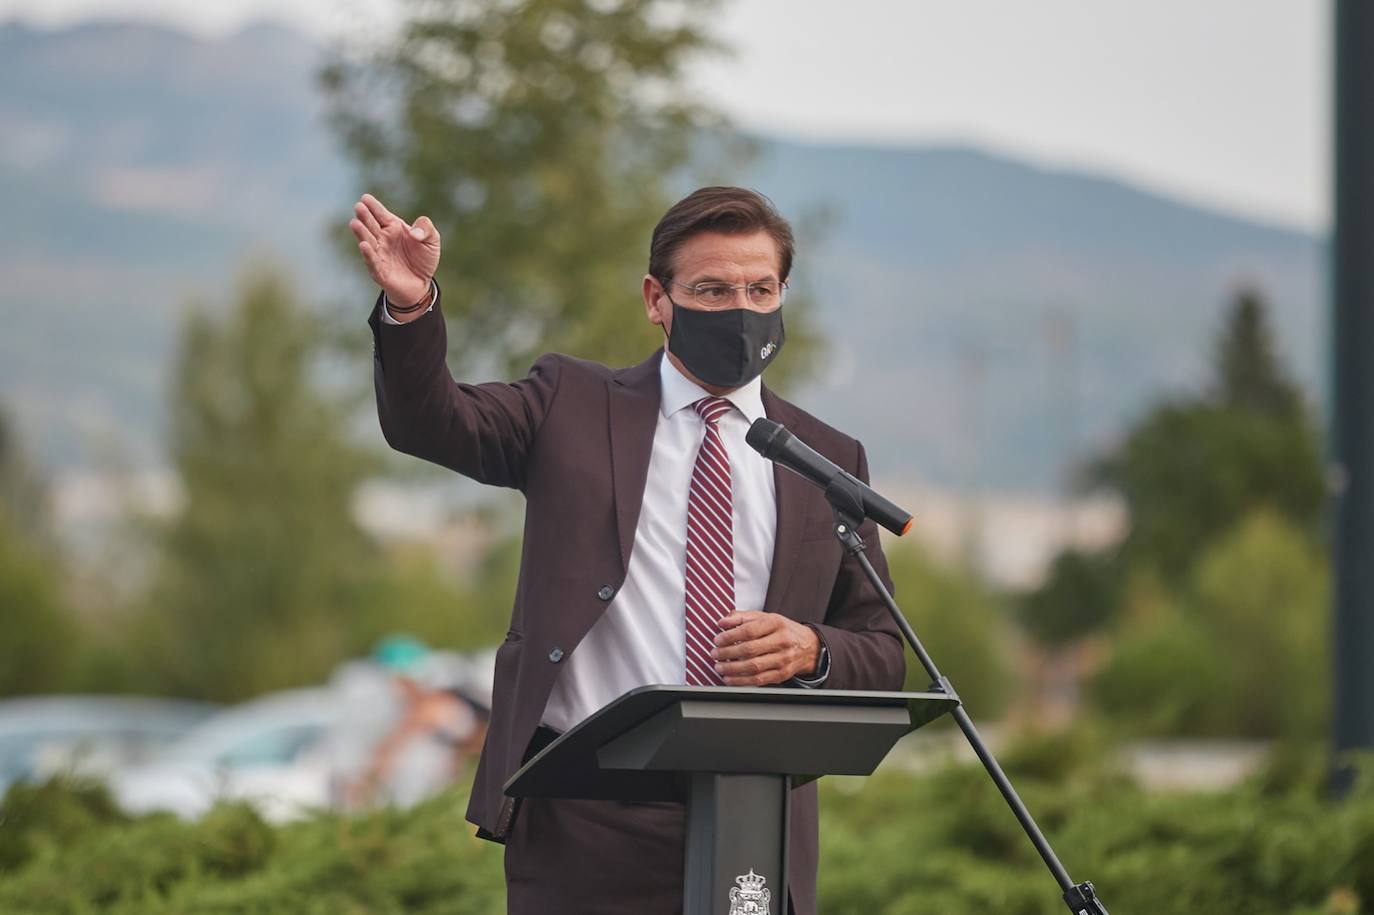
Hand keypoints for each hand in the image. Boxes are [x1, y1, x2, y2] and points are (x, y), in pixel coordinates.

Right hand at [349, 193, 440, 313]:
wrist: (421, 284)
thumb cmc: (423, 258)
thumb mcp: (432, 240)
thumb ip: (426, 229)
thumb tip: (414, 233)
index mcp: (393, 227)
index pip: (381, 214)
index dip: (373, 206)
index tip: (365, 198)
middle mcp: (383, 239)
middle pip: (371, 225)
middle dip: (365, 216)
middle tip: (358, 207)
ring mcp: (379, 254)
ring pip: (368, 241)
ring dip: (361, 233)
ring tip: (355, 223)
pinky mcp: (379, 271)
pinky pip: (372, 261)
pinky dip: (368, 254)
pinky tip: (364, 245)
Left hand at [711, 610, 820, 685]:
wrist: (808, 646)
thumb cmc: (782, 630)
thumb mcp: (764, 617)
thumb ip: (741, 617)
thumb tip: (722, 622)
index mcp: (776, 623)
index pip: (749, 630)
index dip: (730, 636)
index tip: (717, 640)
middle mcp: (782, 641)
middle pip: (750, 649)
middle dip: (727, 653)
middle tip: (715, 654)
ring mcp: (783, 659)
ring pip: (753, 667)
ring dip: (732, 669)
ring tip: (719, 667)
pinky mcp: (782, 675)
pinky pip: (758, 680)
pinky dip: (741, 681)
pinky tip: (729, 679)